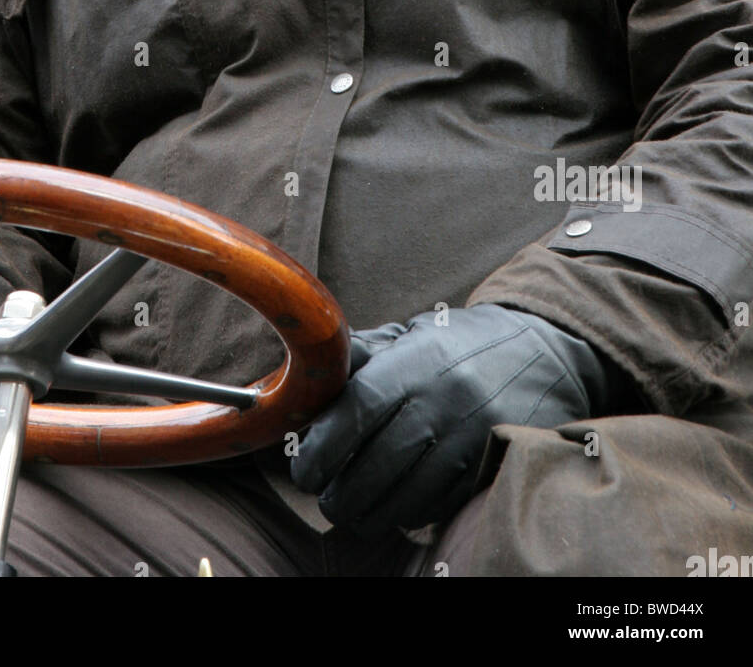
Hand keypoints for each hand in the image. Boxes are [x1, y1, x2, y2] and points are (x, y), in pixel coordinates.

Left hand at [290, 303, 628, 533]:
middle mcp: (444, 401)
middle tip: (326, 496)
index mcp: (417, 363)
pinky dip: (409, 514)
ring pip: (405, 497)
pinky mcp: (490, 468)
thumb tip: (303, 378)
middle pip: (375, 465)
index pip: (357, 410)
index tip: (304, 468)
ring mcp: (471, 439)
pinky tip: (398, 504)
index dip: (322, 447)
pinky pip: (437, 507)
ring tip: (354, 508)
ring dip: (369, 513)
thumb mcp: (412, 334)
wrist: (546, 351)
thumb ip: (361, 355)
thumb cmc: (462, 344)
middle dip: (339, 493)